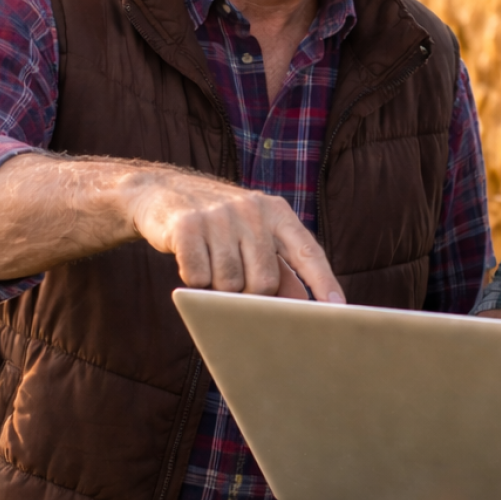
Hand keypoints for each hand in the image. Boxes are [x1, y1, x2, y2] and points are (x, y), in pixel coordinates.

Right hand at [128, 170, 343, 299]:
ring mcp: (218, 216)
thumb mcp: (254, 234)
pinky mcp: (186, 226)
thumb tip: (301, 304)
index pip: (308, 251)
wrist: (162, 192)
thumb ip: (280, 265)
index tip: (338, 307)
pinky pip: (198, 278)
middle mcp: (251, 210)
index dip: (323, 281)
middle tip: (235, 287)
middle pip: (265, 281)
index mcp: (276, 211)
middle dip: (251, 297)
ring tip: (210, 267)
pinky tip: (191, 262)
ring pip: (230, 284)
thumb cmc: (219, 223)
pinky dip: (194, 281)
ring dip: (219, 290)